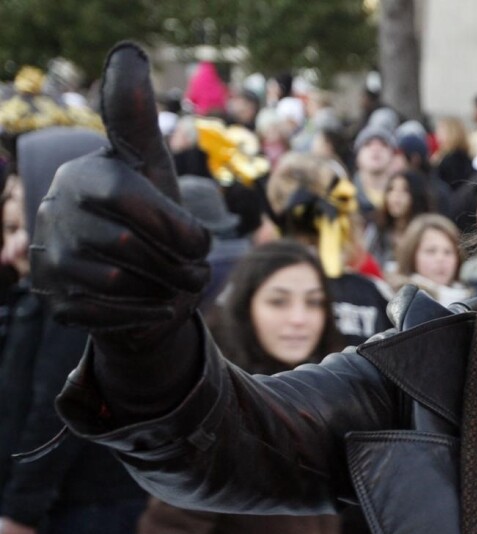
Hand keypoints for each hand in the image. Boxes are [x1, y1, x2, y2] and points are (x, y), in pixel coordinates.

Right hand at [30, 42, 209, 351]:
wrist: (142, 284)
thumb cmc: (153, 220)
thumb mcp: (152, 170)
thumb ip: (139, 121)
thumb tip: (127, 51)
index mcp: (85, 176)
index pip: (127, 196)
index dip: (176, 227)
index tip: (201, 244)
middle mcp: (56, 212)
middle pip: (126, 245)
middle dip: (176, 265)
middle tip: (194, 270)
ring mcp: (50, 258)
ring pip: (115, 281)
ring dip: (162, 289)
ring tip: (172, 283)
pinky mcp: (57, 300)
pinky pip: (105, 314)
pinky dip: (143, 314)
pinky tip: (154, 306)